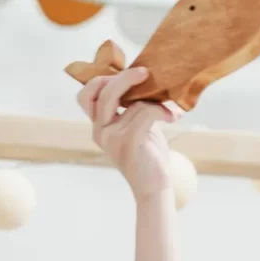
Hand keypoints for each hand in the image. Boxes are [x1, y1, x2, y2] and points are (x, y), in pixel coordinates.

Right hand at [76, 68, 180, 199]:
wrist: (155, 188)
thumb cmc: (149, 158)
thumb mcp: (137, 129)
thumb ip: (133, 110)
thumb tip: (147, 81)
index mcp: (99, 127)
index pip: (86, 96)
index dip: (99, 80)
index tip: (123, 74)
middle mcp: (100, 131)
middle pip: (101, 92)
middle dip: (124, 78)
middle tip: (145, 72)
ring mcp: (112, 137)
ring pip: (132, 102)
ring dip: (155, 101)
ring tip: (170, 109)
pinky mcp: (129, 142)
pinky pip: (145, 112)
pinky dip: (162, 111)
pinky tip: (173, 118)